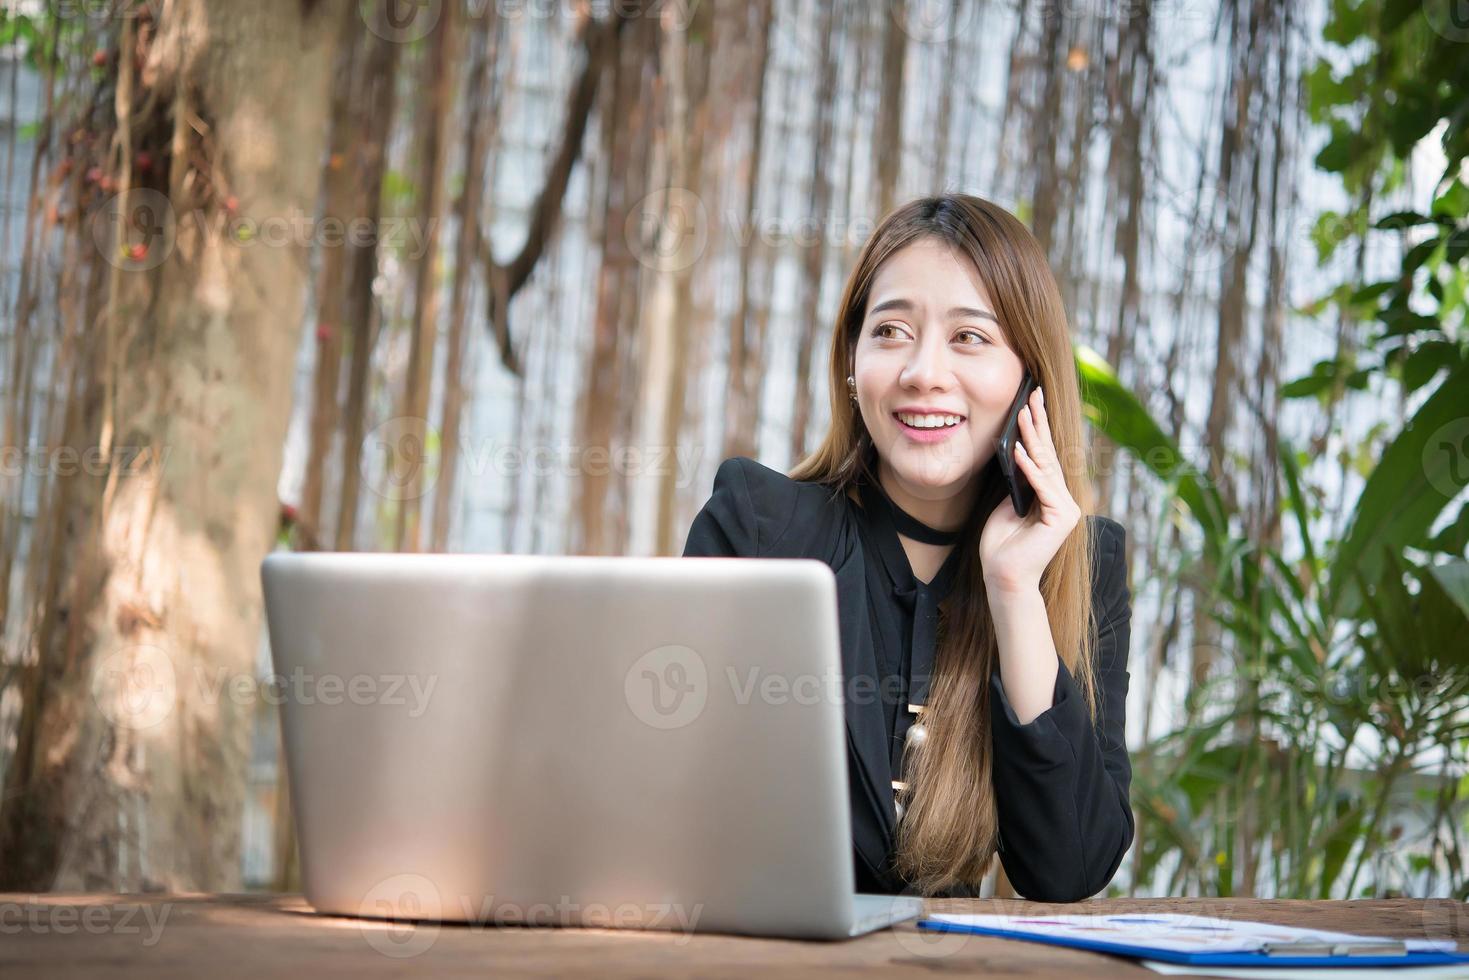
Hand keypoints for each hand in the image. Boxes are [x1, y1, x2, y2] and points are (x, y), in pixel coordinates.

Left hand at [978, 386, 1081, 593]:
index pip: (1045, 456)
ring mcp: (1067, 509)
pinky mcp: (1062, 518)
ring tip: (1023, 412)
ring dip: (1033, 437)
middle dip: (1039, 422)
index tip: (1031, 402)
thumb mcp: (1007, 504)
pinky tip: (1020, 449)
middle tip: (1033, 393)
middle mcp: (1065, 501)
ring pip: (1047, 466)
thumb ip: (1018, 483)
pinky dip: (1030, 468)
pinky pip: (1042, 486)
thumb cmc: (1002, 544)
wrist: (1004, 577)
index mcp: (1053, 497)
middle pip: (1050, 454)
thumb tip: (1018, 453)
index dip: (1038, 428)